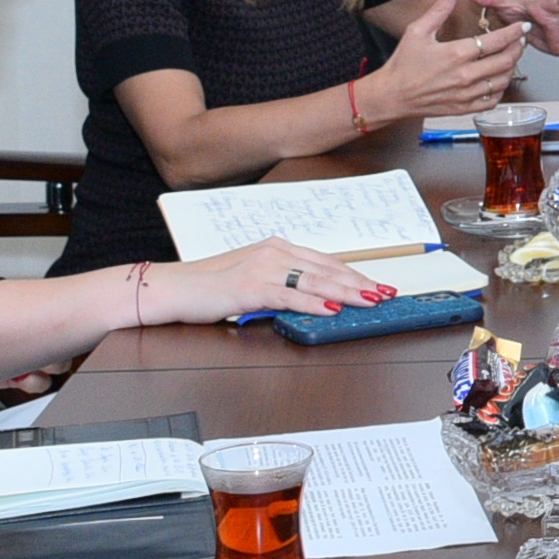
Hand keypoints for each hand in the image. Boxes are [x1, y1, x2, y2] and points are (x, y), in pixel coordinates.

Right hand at [171, 237, 392, 321]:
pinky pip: (289, 296)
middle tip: (386, 294)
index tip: (376, 285)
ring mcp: (262, 268)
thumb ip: (281, 285)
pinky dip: (313, 304)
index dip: (354, 274)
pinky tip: (331, 310)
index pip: (325, 262)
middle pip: (327, 269)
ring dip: (346, 293)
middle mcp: (273, 253)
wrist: (172, 288)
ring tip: (370, 301)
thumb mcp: (252, 279)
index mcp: (276, 248)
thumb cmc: (209, 287)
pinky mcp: (250, 288)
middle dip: (360, 283)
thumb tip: (314, 300)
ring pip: (315, 281)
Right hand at [364, 0, 523, 122]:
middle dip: (518, 48)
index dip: (514, 32)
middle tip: (521, 40)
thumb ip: (439, 8)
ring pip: (503, 81)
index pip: (496, 41)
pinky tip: (497, 79)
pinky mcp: (464, 108)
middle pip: (506, 61)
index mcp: (456, 54)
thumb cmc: (402, 65)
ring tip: (511, 57)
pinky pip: (493, 101)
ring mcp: (466, 95)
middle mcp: (465, 76)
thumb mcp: (417, 30)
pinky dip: (500, 89)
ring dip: (511, 68)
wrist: (391, 96)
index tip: (523, 26)